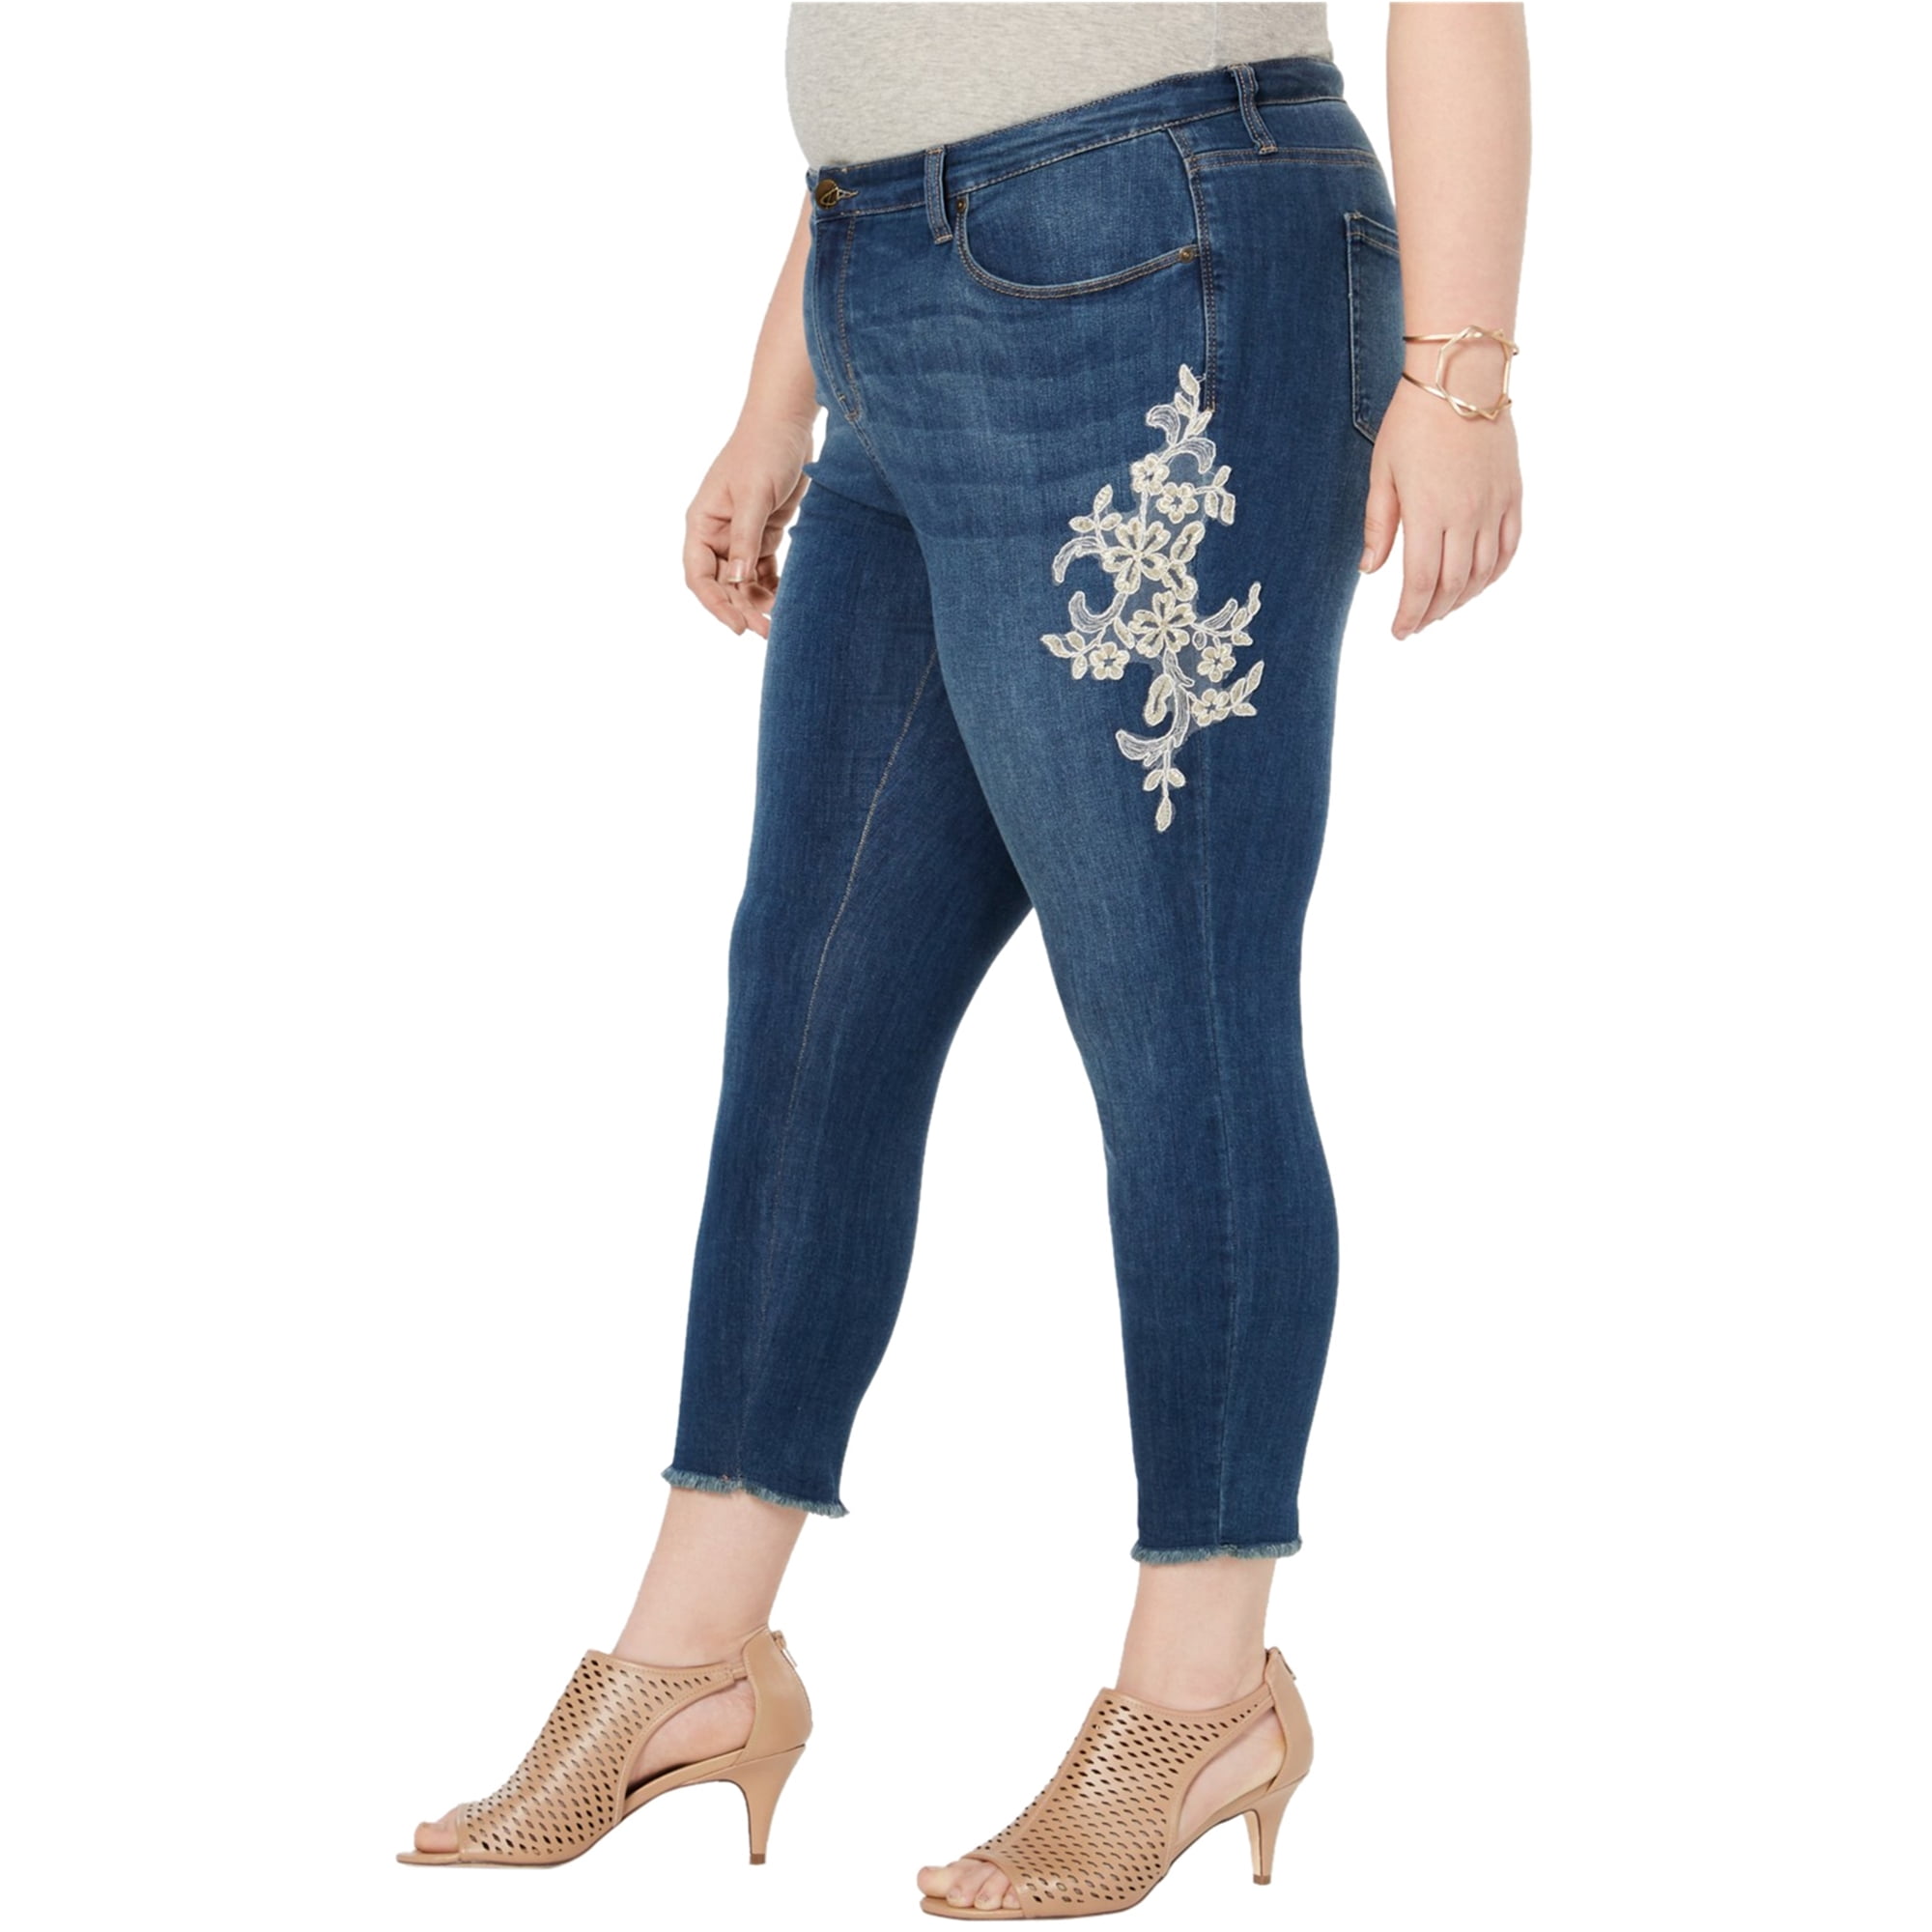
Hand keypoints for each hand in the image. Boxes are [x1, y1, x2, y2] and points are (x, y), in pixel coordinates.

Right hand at [682, 415, 814, 637]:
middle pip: (723, 584)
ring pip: (743, 582)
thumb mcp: (753, 496)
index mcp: (702, 523)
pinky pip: (763, 570)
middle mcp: (717, 533)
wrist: (788, 423)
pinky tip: (787, 601)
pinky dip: (773, 587)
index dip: (715, 604)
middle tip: (767, 632)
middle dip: (741, 609)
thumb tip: (735, 581)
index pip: (698, 575)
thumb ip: (744, 540)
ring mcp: (740, 535)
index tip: (737, 626)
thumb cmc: (763, 450)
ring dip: (758, 603)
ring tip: (780, 623)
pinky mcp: (764, 533)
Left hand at [1358, 376, 1521, 638]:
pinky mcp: (1513, 494)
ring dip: (1463, 599)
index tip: (1399, 631)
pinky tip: (1479, 582)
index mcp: (1428, 514)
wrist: (1462, 377)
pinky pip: (1510, 547)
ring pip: (1483, 573)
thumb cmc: (1413, 421)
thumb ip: (1379, 525)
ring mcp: (1494, 507)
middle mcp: (1466, 517)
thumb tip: (1370, 569)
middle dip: (1432, 613)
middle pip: (1453, 586)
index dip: (1410, 614)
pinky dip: (1495, 572)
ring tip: (1442, 608)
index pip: (1421, 584)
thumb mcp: (1382, 472)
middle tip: (1416, 625)